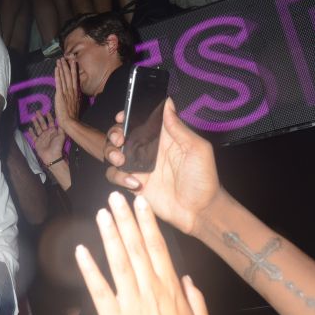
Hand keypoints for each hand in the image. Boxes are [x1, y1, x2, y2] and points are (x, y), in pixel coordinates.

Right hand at [28, 111, 64, 166]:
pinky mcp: (37, 142)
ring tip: (32, 117)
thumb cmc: (57, 146)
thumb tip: (61, 119)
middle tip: (37, 111)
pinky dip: (31, 132)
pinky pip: (33, 136)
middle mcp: (47, 133)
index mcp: (53, 131)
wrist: (52, 156)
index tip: (47, 112)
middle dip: (40, 117)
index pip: (51, 122)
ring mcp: (41, 137)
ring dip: (35, 123)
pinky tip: (29, 128)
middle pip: (43, 124)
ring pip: (37, 128)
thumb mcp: (61, 136)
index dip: (49, 117)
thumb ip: (61, 128)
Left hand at [54, 57, 79, 131]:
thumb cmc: (72, 115)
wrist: (70, 121)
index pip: (75, 78)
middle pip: (70, 75)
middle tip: (65, 57)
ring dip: (62, 68)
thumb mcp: (77, 104)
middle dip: (67, 65)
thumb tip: (74, 94)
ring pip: (64, 77)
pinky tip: (56, 69)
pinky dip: (57, 75)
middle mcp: (72, 90)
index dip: (74, 69)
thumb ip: (75, 97)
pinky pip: (58, 82)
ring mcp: (66, 92)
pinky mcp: (60, 94)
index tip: (73, 62)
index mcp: (76, 92)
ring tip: (60, 60)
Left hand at [75, 192, 211, 314]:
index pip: (158, 248)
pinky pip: (99, 290)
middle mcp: (150, 290)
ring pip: (119, 262)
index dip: (148, 224)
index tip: (142, 204)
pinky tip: (81, 251)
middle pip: (137, 248)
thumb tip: (187, 278)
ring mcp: (131, 303)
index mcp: (170, 289)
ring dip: (110, 236)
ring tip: (102, 214)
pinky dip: (89, 270)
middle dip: (126, 220)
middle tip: (116, 197)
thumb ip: (197, 300)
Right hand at [103, 98, 221, 235]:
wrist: (200, 211)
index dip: (127, 116)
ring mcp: (138, 167)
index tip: (122, 116)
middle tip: (120, 140)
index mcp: (161, 138)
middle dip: (113, 134)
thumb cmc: (204, 179)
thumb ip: (179, 127)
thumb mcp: (197, 149)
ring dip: (111, 153)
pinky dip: (119, 177)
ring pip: (112, 153)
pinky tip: (135, 183)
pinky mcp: (133, 183)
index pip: (139, 121)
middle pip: (119, 135)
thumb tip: (168, 103)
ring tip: (121, 160)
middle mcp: (147, 150)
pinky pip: (115, 176)